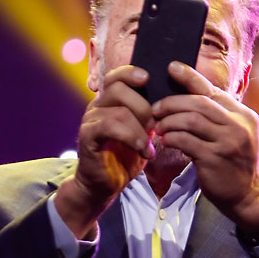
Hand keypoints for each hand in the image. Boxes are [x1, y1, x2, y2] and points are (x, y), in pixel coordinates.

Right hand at [55, 65, 153, 236]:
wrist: (105, 184)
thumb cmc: (125, 156)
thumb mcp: (142, 131)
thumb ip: (149, 114)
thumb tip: (171, 99)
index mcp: (110, 101)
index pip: (117, 76)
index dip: (132, 72)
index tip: (149, 78)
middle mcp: (97, 106)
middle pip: (119, 88)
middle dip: (144, 106)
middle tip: (155, 127)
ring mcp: (90, 120)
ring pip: (119, 110)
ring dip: (140, 129)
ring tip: (149, 146)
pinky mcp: (87, 137)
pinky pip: (109, 127)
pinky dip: (131, 138)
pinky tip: (143, 151)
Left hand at [151, 63, 258, 230]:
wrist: (247, 195)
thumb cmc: (233, 163)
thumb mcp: (233, 134)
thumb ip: (217, 116)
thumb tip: (185, 96)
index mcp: (243, 115)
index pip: (212, 90)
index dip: (190, 77)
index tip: (171, 68)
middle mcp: (239, 126)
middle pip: (199, 103)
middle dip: (172, 102)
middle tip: (155, 108)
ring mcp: (228, 143)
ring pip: (191, 120)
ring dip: (169, 121)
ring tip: (158, 127)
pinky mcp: (215, 159)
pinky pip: (186, 141)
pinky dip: (171, 137)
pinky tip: (165, 140)